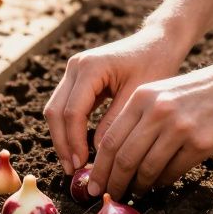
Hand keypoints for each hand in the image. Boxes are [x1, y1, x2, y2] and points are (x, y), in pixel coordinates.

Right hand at [43, 24, 188, 174]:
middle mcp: (75, 66)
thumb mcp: (138, 97)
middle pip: (55, 111)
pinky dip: (69, 128)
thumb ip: (115, 123)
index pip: (72, 111)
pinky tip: (78, 148)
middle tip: (73, 170)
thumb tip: (98, 153)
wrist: (158, 42)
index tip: (82, 165)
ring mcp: (73, 71)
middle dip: (62, 143)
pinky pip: (65, 107)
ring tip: (73, 164)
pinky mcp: (77, 79)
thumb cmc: (154, 64)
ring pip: (55, 110)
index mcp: (90, 67)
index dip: (74, 142)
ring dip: (62, 138)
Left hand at [86, 51, 212, 198]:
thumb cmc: (205, 90)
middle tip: (108, 196)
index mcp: (143, 96)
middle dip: (112, 182)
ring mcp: (179, 127)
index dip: (98, 167)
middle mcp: (157, 111)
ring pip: (146, 169)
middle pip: (123, 157)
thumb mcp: (165, 93)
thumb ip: (142, 118)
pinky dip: (161, 183)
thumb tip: (118, 156)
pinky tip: (159, 185)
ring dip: (138, 186)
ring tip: (135, 193)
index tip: (93, 184)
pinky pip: (172, 172)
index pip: (109, 139)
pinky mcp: (201, 142)